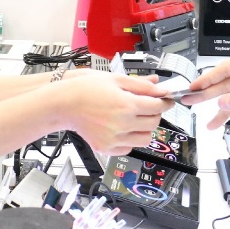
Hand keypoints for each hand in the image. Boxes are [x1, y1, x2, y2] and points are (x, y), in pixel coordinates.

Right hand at [52, 71, 169, 155]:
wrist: (63, 104)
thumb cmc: (85, 89)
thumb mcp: (116, 79)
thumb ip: (141, 85)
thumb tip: (160, 88)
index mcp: (127, 105)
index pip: (157, 106)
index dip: (164, 102)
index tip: (165, 100)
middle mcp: (122, 124)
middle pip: (154, 123)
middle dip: (155, 114)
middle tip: (148, 107)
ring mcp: (114, 139)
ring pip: (144, 139)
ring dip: (144, 129)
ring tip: (135, 118)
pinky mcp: (106, 148)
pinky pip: (128, 149)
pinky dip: (130, 140)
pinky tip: (122, 128)